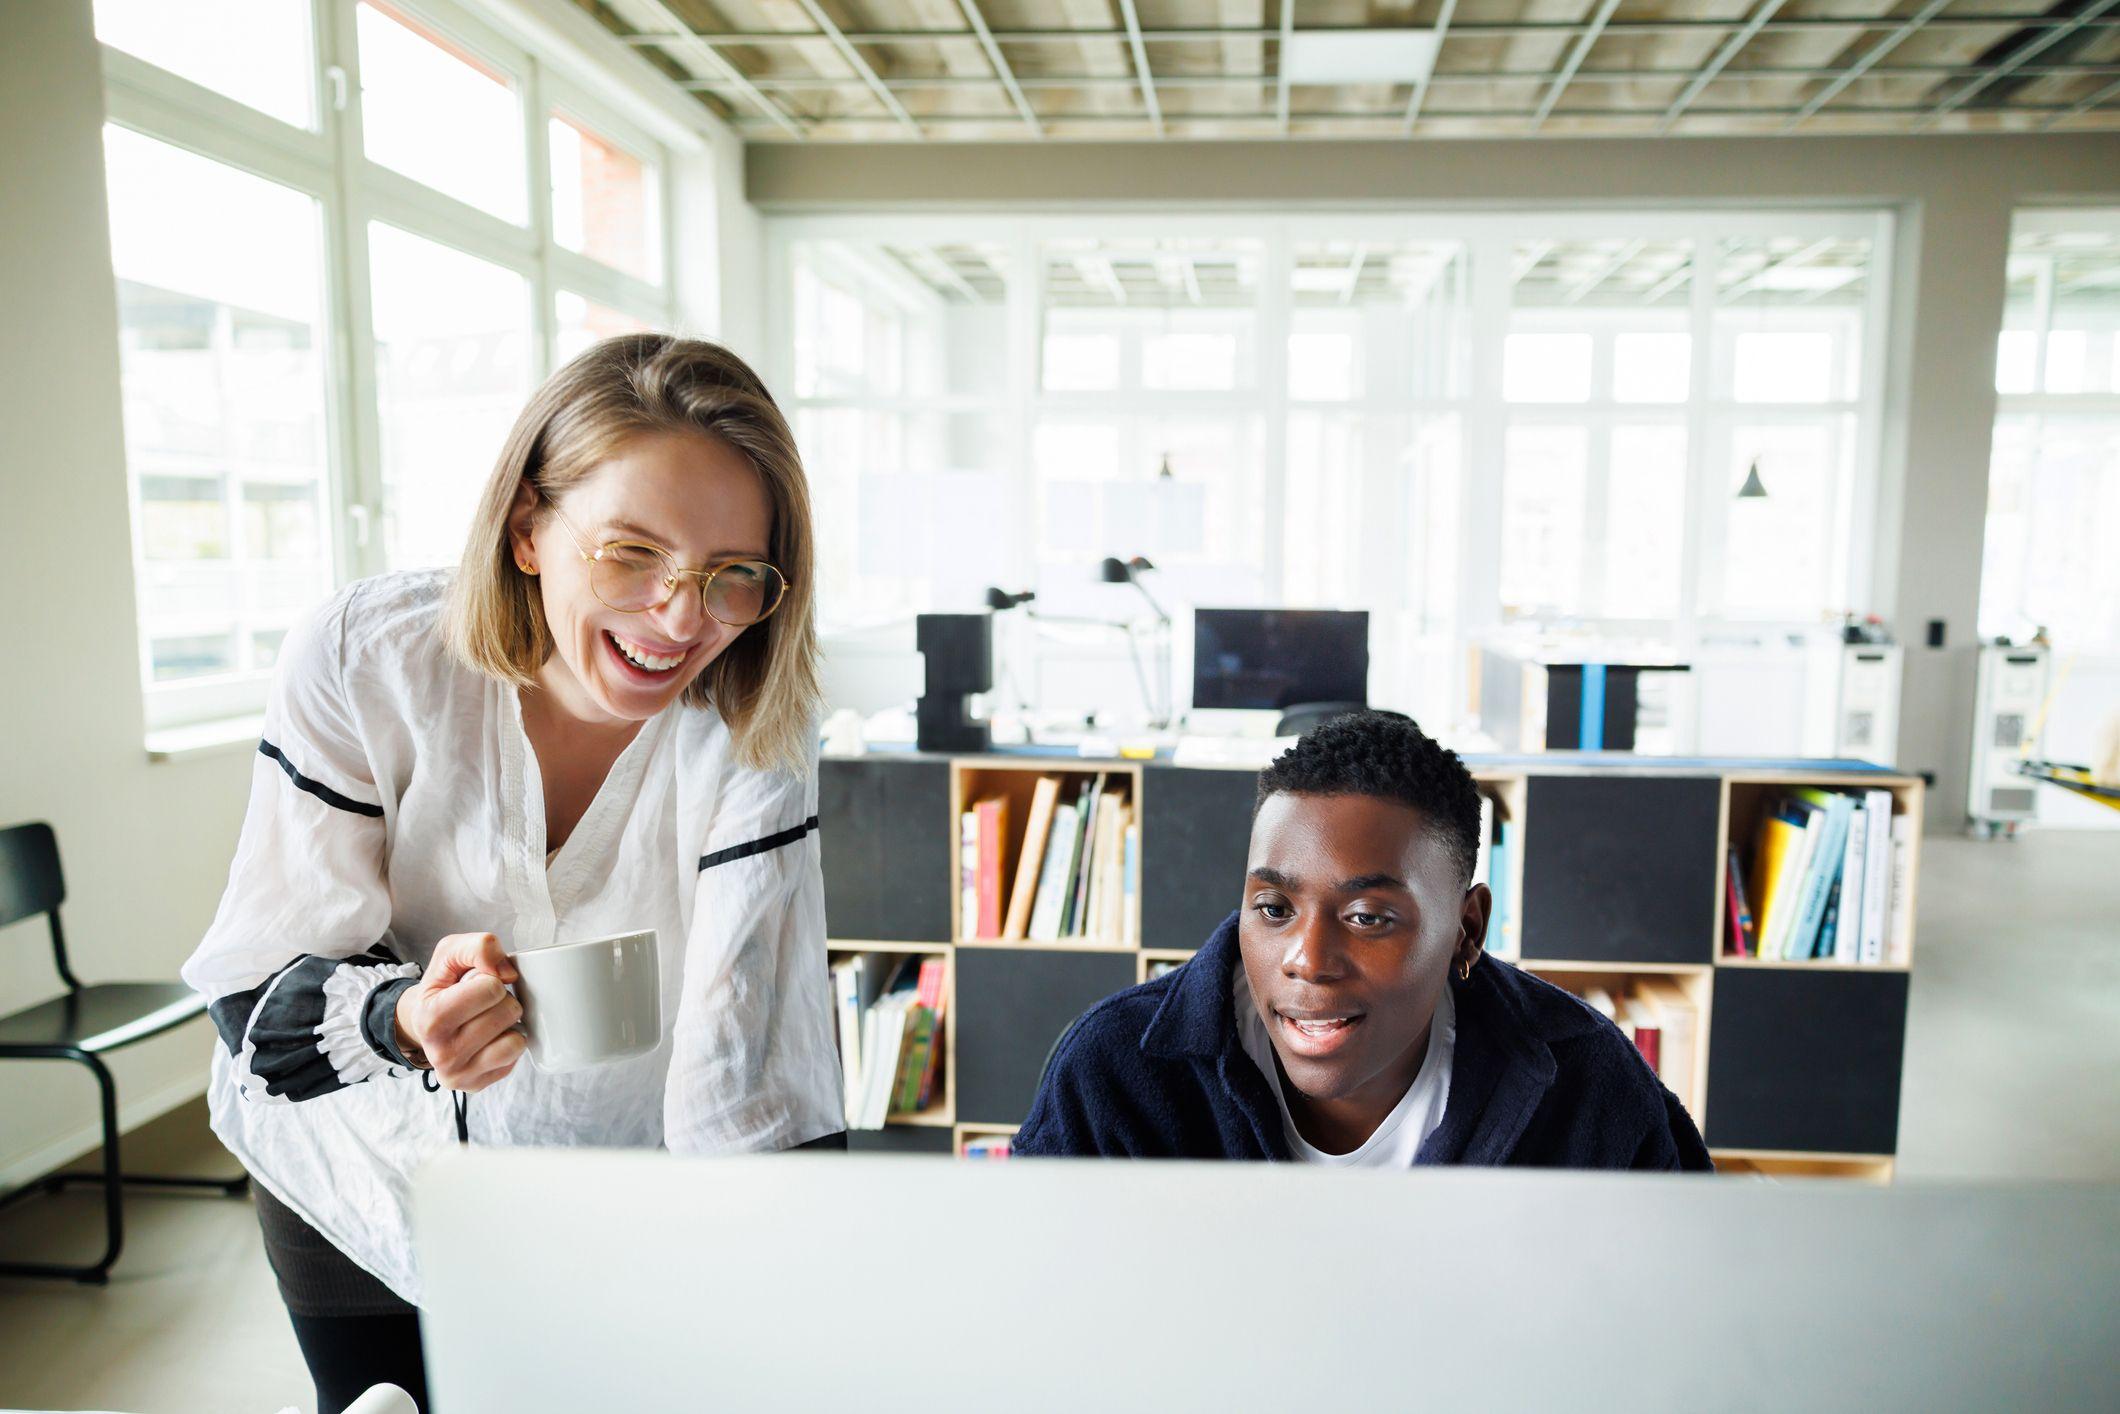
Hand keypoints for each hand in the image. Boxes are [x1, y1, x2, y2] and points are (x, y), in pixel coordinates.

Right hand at [395, 932, 523, 1091]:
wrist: (426, 1023)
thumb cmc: (443, 986)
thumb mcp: (450, 953)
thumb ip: (478, 947)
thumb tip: (508, 974)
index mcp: (430, 1018)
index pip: (490, 988)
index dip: (490, 979)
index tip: (475, 985)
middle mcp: (441, 1053)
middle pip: (507, 1012)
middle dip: (502, 1000)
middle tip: (481, 1004)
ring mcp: (458, 1075)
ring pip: (516, 1039)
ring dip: (508, 1023)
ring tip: (487, 1019)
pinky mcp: (475, 1085)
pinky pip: (515, 1057)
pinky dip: (509, 1042)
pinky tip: (491, 1037)